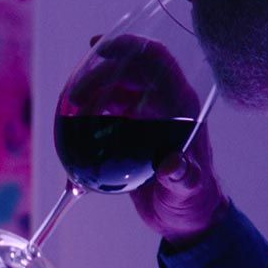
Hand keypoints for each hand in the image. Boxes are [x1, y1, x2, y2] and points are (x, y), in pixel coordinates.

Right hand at [72, 32, 229, 243]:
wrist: (187, 220)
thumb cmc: (196, 201)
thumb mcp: (189, 189)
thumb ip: (183, 177)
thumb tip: (173, 165)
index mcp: (182, 106)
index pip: (157, 61)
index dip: (131, 47)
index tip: (101, 49)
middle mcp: (164, 105)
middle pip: (128, 73)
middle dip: (99, 77)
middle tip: (75, 99)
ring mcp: (147, 118)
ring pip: (115, 91)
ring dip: (90, 94)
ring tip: (71, 112)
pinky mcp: (132, 134)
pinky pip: (107, 112)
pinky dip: (89, 115)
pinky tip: (73, 128)